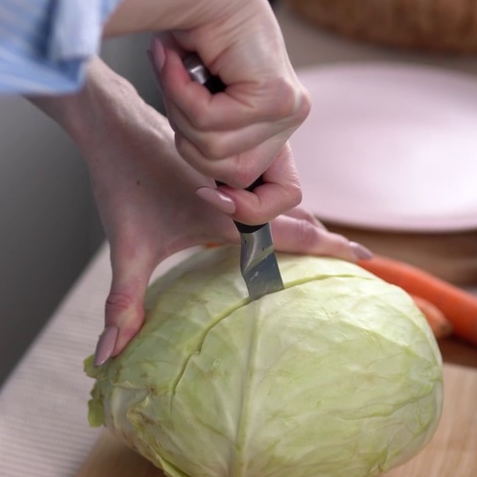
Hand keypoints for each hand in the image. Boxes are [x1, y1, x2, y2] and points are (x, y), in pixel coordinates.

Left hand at [31, 61, 367, 364]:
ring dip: (306, 222)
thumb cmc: (123, 179)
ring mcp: (238, 176)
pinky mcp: (224, 168)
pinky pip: (266, 191)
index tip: (368, 259)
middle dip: (327, 240)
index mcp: (235, 212)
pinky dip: (280, 209)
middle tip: (359, 260)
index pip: (297, 233)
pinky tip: (276, 225)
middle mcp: (246, 191)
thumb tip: (109, 356)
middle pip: (301, 217)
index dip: (332, 248)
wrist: (113, 120)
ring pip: (284, 202)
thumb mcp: (126, 248)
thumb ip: (123, 304)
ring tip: (326, 247)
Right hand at [107, 0, 310, 224]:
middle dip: (191, 141)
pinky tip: (178, 61)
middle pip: (234, 176)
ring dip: (181, 112)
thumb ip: (209, 146)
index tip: (208, 196)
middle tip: (180, 94)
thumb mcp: (198, 110)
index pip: (284, 195)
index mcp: (274, 128)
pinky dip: (180, 93)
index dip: (247, 209)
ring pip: (219, 153)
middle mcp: (290, 119)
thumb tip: (213, 196)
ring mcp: (289, 109)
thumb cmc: (190, 40)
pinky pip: (213, 123)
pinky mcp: (278, 97)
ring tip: (178, 71)